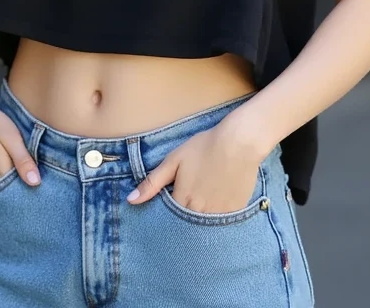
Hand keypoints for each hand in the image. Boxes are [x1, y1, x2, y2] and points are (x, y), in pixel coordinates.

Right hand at [0, 83, 40, 187]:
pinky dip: (0, 182)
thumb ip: (23, 160)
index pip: (19, 194)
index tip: (44, 187)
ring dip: (11, 186)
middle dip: (22, 191)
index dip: (32, 192)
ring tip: (24, 175)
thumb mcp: (11, 138)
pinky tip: (8, 171)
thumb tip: (35, 182)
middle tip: (36, 180)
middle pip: (9, 195)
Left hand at [125, 116, 265, 211]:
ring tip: (201, 202)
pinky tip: (216, 202)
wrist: (239, 143)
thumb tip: (130, 200)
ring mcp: (219, 215)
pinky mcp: (235, 212)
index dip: (167, 211)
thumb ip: (152, 182)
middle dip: (182, 219)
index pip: (168, 218)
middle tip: (188, 200)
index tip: (170, 203)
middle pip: (186, 225)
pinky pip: (221, 223)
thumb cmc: (204, 147)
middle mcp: (200, 213)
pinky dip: (216, 218)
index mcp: (182, 200)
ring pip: (204, 227)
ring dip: (199, 221)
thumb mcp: (174, 160)